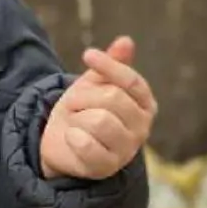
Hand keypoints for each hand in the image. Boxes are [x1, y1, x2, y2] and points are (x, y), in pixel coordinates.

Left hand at [40, 35, 157, 181]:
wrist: (62, 143)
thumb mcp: (95, 83)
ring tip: (76, 124)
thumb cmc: (84, 110)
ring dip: (77, 119)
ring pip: (100, 120)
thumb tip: (126, 41)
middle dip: (84, 97)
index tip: (87, 55)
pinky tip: (73, 139)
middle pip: (113, 98)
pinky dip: (73, 137)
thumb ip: (112, 64)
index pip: (132, 81)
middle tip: (74, 104)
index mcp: (145, 104)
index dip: (110, 66)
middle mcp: (142, 127)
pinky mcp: (106, 166)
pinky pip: (87, 144)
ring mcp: (126, 149)